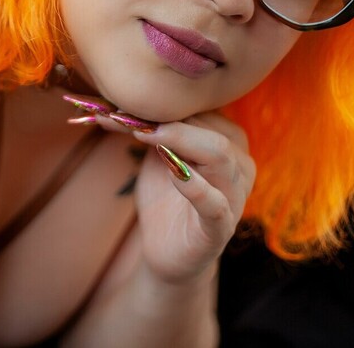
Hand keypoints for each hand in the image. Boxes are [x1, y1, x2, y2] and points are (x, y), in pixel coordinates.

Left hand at [64, 95, 254, 282]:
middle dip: (169, 119)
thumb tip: (113, 104)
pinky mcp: (220, 228)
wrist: (168, 252)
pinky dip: (196, 187)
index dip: (165, 104)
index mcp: (229, 142)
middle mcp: (239, 166)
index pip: (203, 112)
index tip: (123, 101)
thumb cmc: (166, 199)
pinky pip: (216, 205)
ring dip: (181, 140)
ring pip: (220, 156)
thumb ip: (148, 130)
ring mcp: (234, 198)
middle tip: (127, 114)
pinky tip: (175, 173)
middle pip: (211, 128)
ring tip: (147, 135)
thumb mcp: (156, 158)